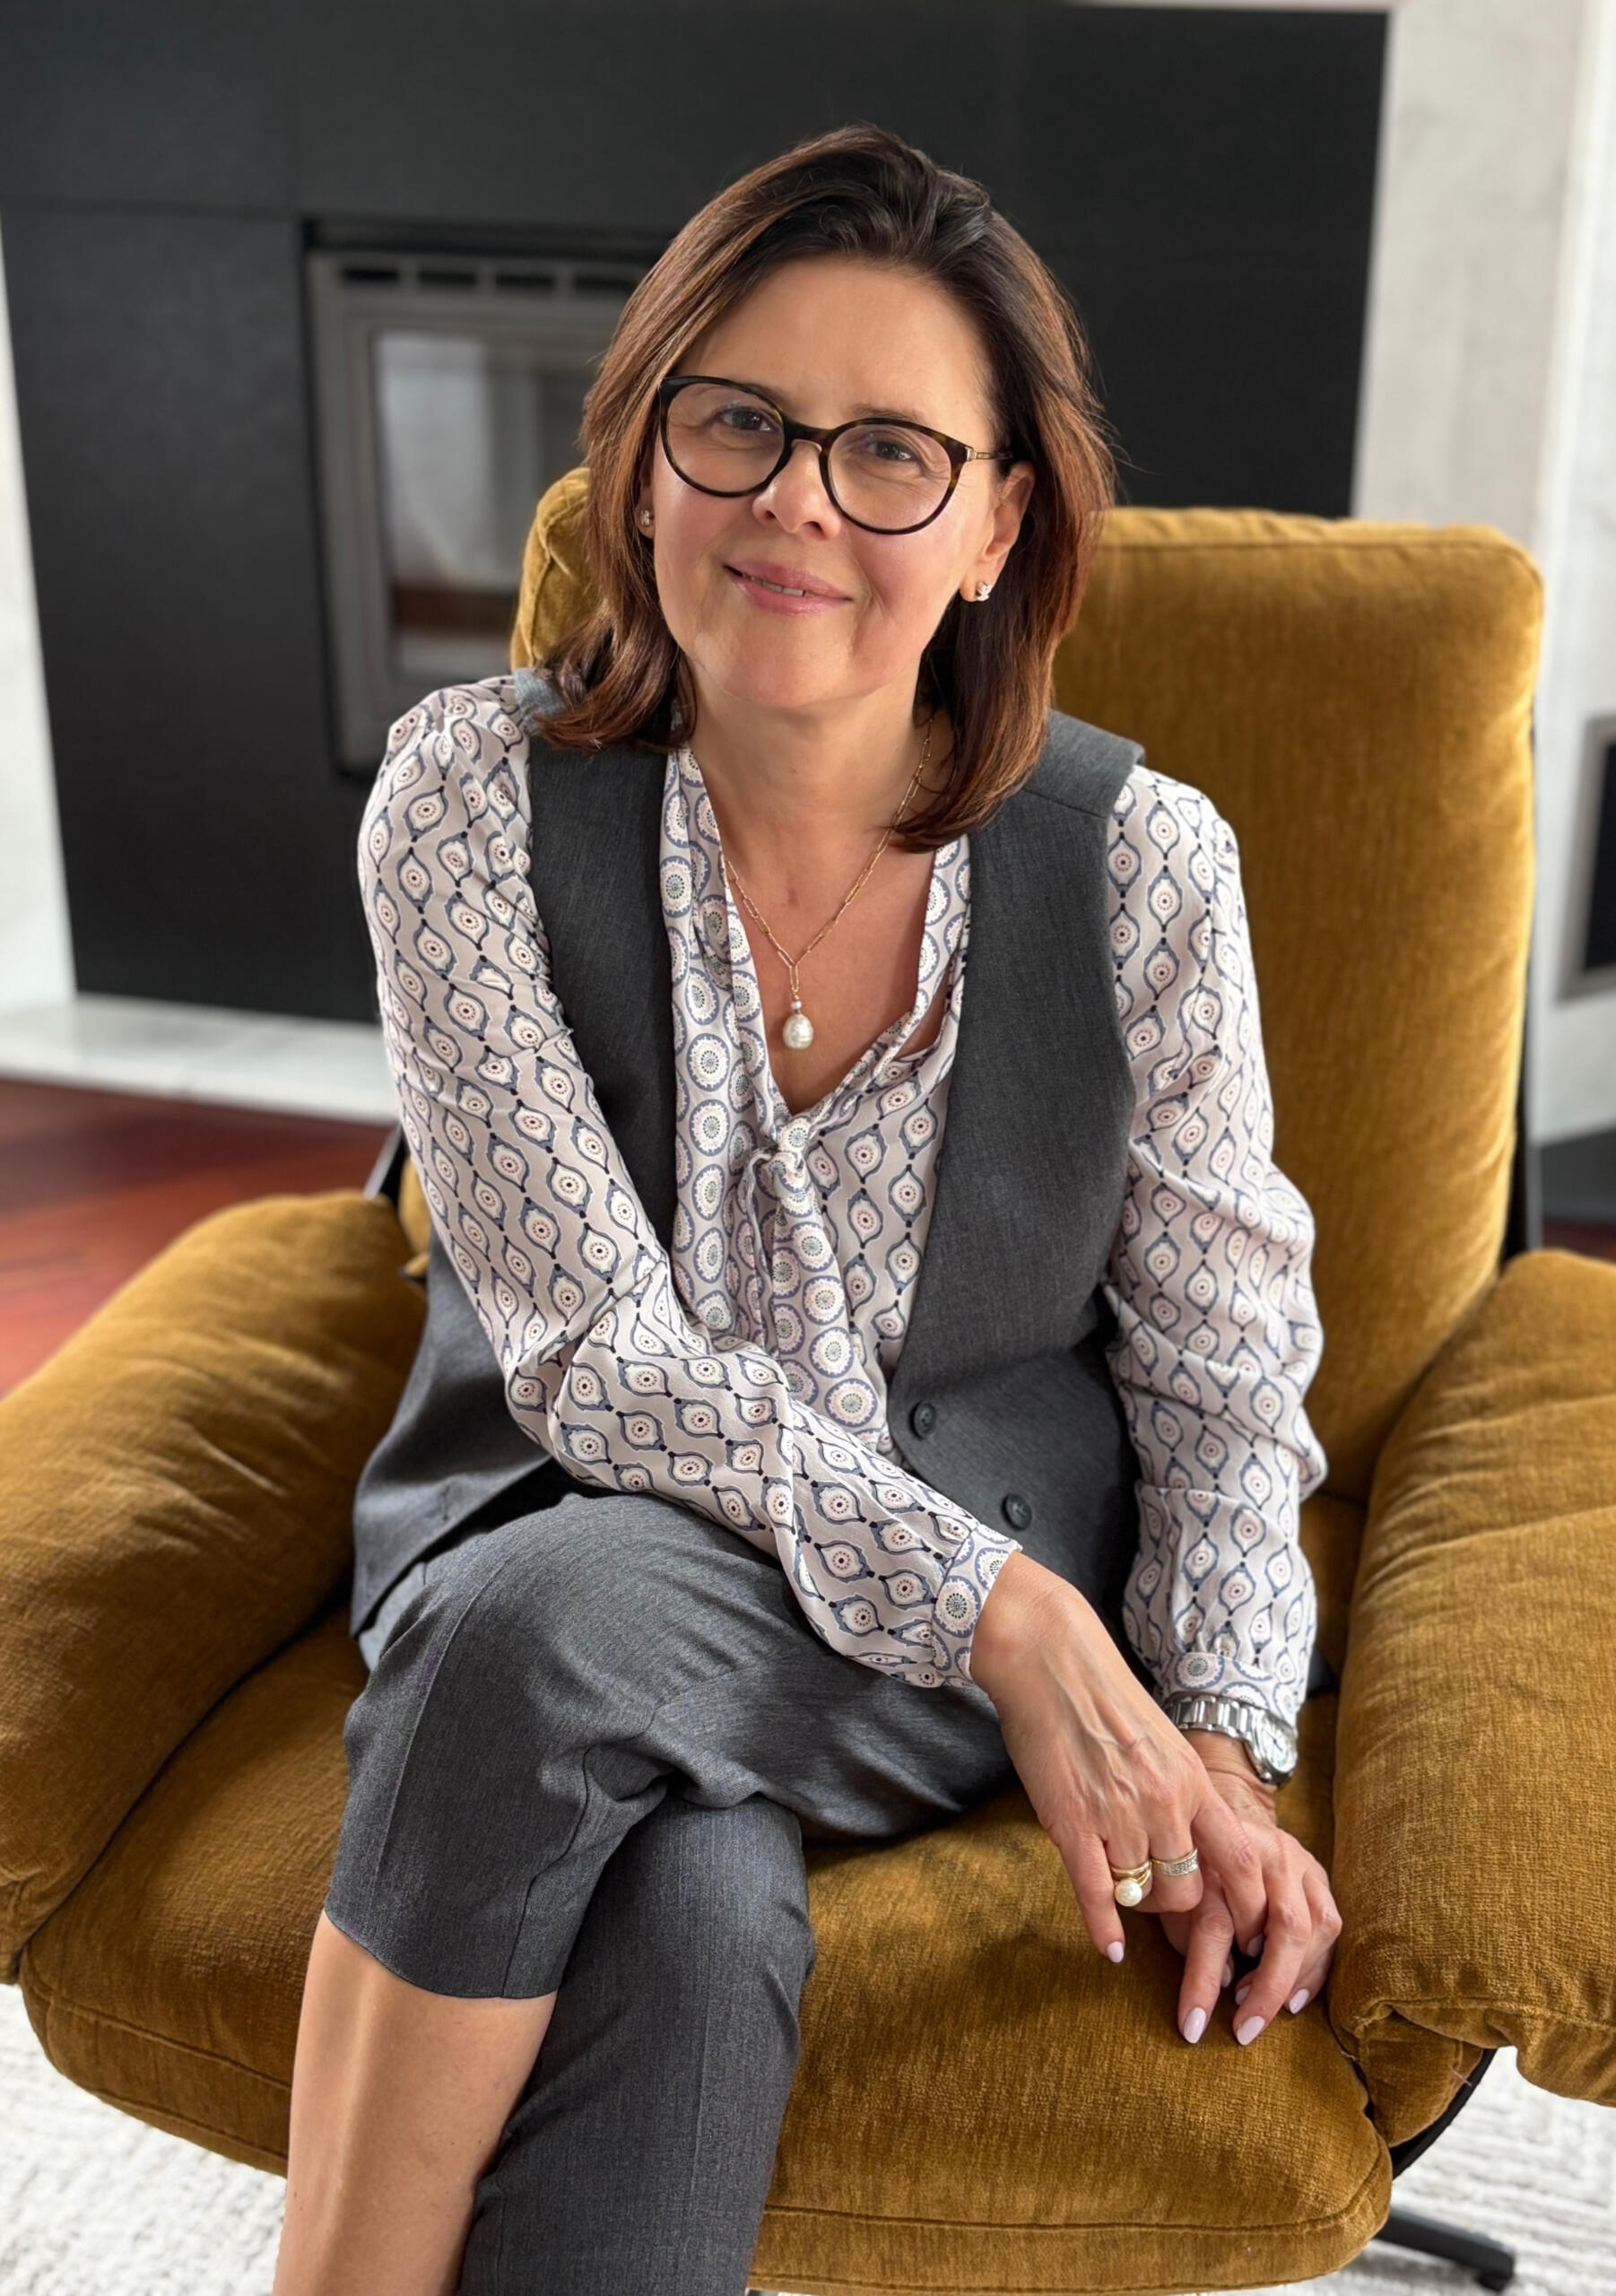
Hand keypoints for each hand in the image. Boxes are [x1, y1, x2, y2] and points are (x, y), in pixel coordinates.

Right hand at [969, 1554, 1272, 1976]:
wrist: (1050, 1660)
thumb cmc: (1103, 1696)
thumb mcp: (1161, 1741)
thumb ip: (1177, 1789)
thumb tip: (1191, 1835)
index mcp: (1192, 1781)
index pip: (1243, 1860)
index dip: (1252, 1904)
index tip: (1250, 1927)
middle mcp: (1164, 1803)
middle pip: (1189, 1890)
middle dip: (1176, 1906)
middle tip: (1160, 1905)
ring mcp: (1118, 1817)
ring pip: (1140, 1893)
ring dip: (1133, 1901)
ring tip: (1121, 1893)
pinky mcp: (1073, 1825)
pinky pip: (1096, 1895)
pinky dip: (1103, 1928)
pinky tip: (1108, 1946)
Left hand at [1153, 1734, 1341, 2046]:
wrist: (1219, 1813)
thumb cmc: (1188, 1860)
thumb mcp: (1171, 1887)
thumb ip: (1185, 1929)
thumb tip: (1218, 1982)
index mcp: (1219, 1851)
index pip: (1215, 1922)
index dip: (1202, 1980)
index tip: (1191, 2027)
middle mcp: (1268, 1850)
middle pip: (1283, 1925)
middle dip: (1266, 1988)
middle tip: (1242, 2030)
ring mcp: (1300, 1859)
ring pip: (1317, 1926)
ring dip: (1292, 1977)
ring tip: (1259, 2010)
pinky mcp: (1319, 1874)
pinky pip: (1332, 1926)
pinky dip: (1316, 1970)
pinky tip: (1293, 2001)